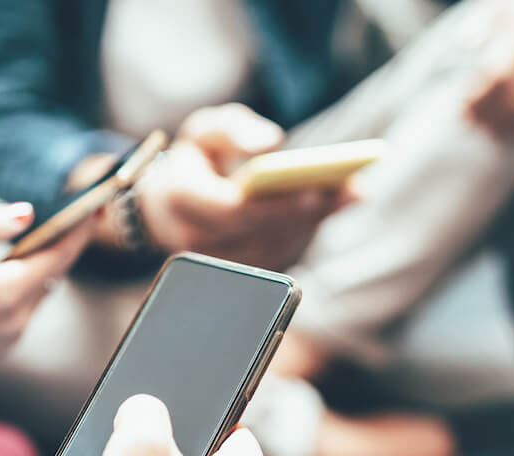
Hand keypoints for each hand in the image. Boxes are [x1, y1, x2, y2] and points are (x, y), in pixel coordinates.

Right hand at [0, 202, 93, 372]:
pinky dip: (22, 292)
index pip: (59, 257)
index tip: (95, 211)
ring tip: (32, 245)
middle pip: (52, 276)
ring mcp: (12, 337)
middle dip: (60, 248)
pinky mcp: (2, 348)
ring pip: (39, 294)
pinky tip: (4, 277)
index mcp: (6, 292)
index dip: (80, 233)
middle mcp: (17, 319)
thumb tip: (27, 213)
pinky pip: (24, 312)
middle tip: (68, 220)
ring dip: (38, 270)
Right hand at [136, 103, 345, 269]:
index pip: (233, 209)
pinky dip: (306, 230)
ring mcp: (216, 260)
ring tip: (348, 194)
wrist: (164, 204)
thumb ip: (233, 128)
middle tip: (349, 188)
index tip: (313, 191)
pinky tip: (330, 207)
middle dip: (308, 210)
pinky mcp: (237, 269)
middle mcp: (194, 237)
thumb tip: (271, 140)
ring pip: (274, 247)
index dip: (275, 205)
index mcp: (182, 198)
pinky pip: (277, 254)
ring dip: (314, 222)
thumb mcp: (204, 130)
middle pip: (262, 231)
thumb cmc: (193, 160)